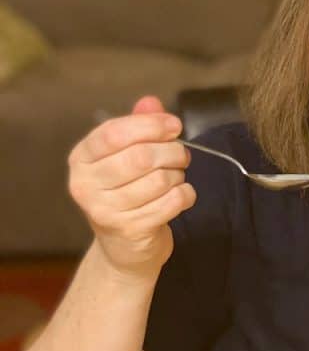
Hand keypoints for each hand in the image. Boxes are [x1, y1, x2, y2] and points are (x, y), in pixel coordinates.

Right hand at [68, 96, 194, 276]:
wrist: (124, 247)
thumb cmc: (127, 193)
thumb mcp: (126, 156)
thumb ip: (138, 127)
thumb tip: (151, 102)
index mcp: (81, 159)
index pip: (115, 133)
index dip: (150, 125)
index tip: (174, 125)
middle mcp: (86, 185)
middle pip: (141, 156)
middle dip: (171, 151)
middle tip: (182, 155)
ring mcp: (105, 211)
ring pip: (160, 180)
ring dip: (178, 175)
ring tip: (177, 177)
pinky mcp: (130, 230)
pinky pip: (171, 202)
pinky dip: (185, 195)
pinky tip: (181, 195)